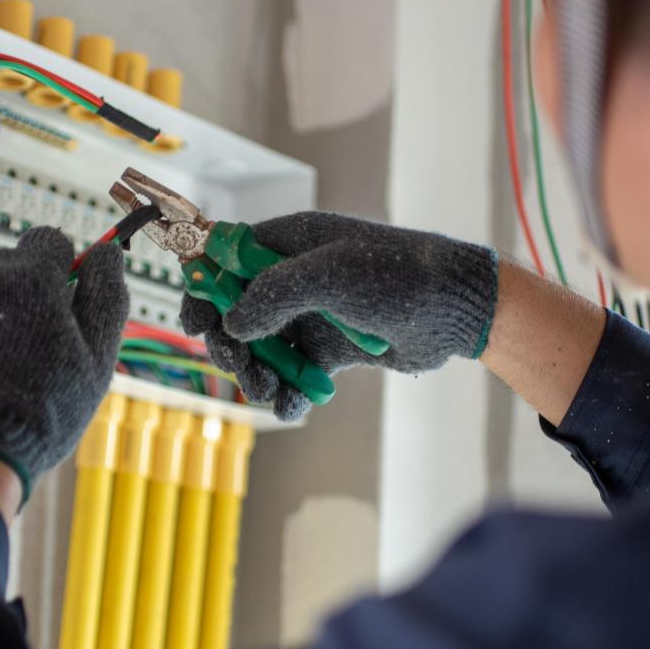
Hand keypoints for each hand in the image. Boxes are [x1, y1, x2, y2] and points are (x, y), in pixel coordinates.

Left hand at [0, 227, 127, 500]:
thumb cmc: (38, 413)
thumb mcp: (96, 359)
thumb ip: (106, 297)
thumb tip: (108, 254)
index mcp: (33, 274)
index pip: (52, 241)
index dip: (62, 270)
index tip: (62, 301)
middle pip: (11, 260)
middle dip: (23, 290)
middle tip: (30, 344)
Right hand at [183, 211, 498, 419]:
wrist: (456, 310)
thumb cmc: (397, 276)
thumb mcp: (330, 275)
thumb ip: (273, 294)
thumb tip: (232, 325)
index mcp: (289, 242)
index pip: (224, 258)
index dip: (203, 288)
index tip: (194, 325)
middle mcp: (295, 277)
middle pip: (236, 311)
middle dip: (230, 343)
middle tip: (238, 366)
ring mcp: (313, 314)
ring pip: (263, 348)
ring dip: (257, 374)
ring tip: (269, 391)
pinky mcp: (333, 349)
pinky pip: (296, 372)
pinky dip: (289, 392)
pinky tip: (293, 406)